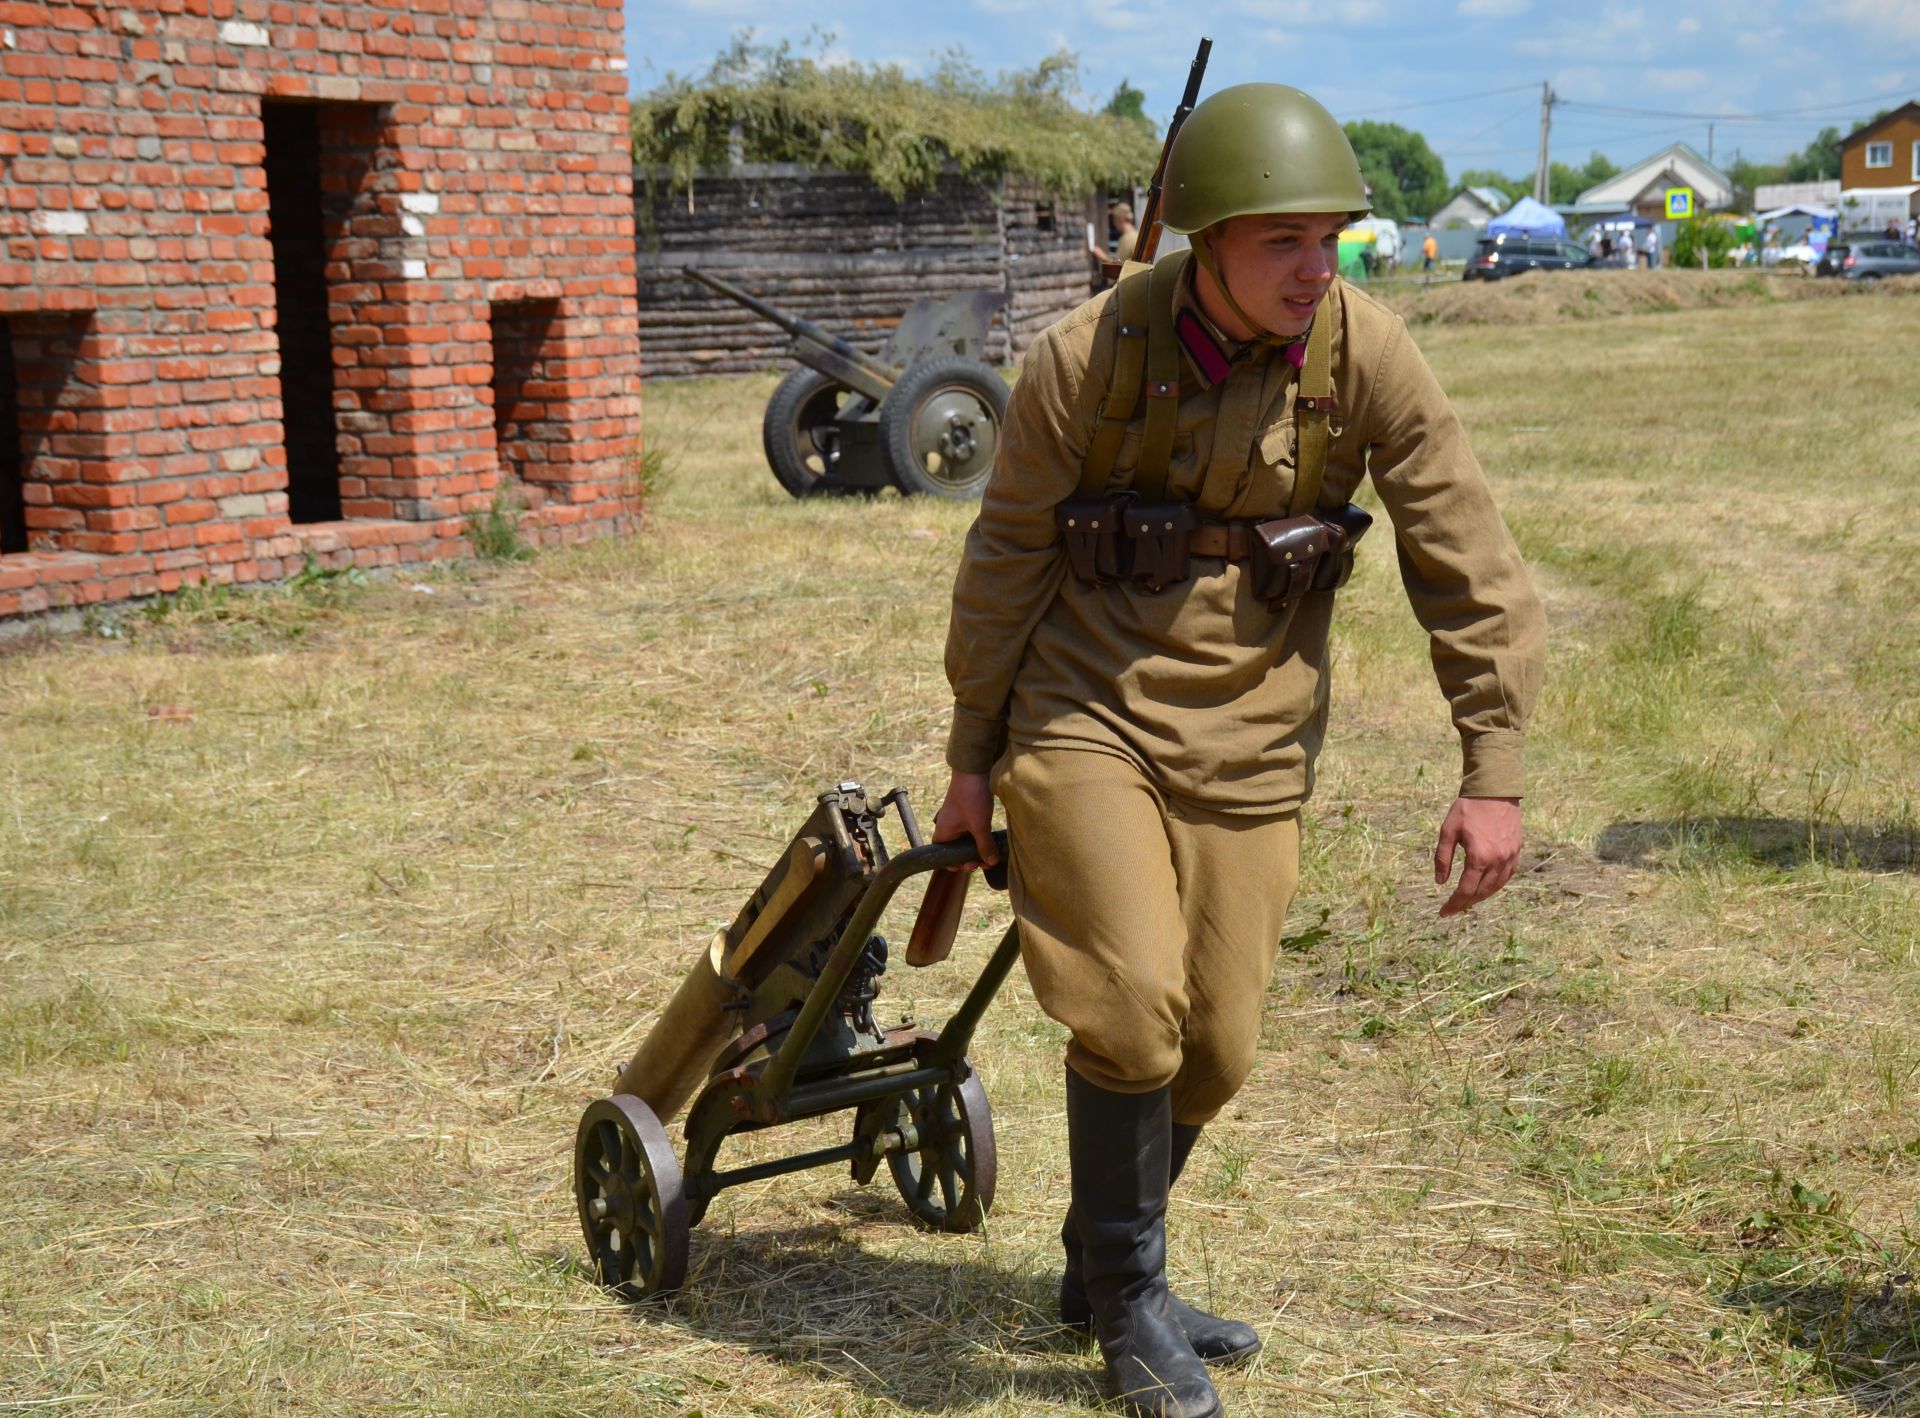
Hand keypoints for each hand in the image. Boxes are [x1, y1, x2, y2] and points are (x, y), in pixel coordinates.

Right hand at [930, 771, 998, 871]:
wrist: (973, 771)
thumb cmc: (971, 797)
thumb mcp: (979, 825)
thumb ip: (985, 846)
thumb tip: (991, 862)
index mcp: (943, 834)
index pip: (946, 859)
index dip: (960, 865)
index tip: (975, 864)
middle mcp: (947, 830)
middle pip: (957, 853)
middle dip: (971, 858)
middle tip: (987, 860)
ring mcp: (956, 822)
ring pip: (965, 843)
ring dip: (977, 849)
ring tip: (991, 852)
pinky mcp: (965, 816)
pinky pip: (970, 833)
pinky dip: (979, 838)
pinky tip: (990, 840)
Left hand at [1432, 797, 1521, 916]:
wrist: (1495, 790)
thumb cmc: (1468, 808)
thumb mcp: (1448, 831)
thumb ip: (1442, 858)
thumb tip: (1440, 882)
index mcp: (1479, 857)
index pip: (1466, 891)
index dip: (1454, 904)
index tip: (1443, 912)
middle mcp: (1498, 861)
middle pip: (1481, 893)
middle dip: (1465, 903)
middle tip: (1452, 908)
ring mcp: (1510, 857)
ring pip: (1495, 887)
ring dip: (1481, 897)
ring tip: (1467, 900)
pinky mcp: (1517, 851)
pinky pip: (1507, 876)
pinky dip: (1495, 885)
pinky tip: (1486, 887)